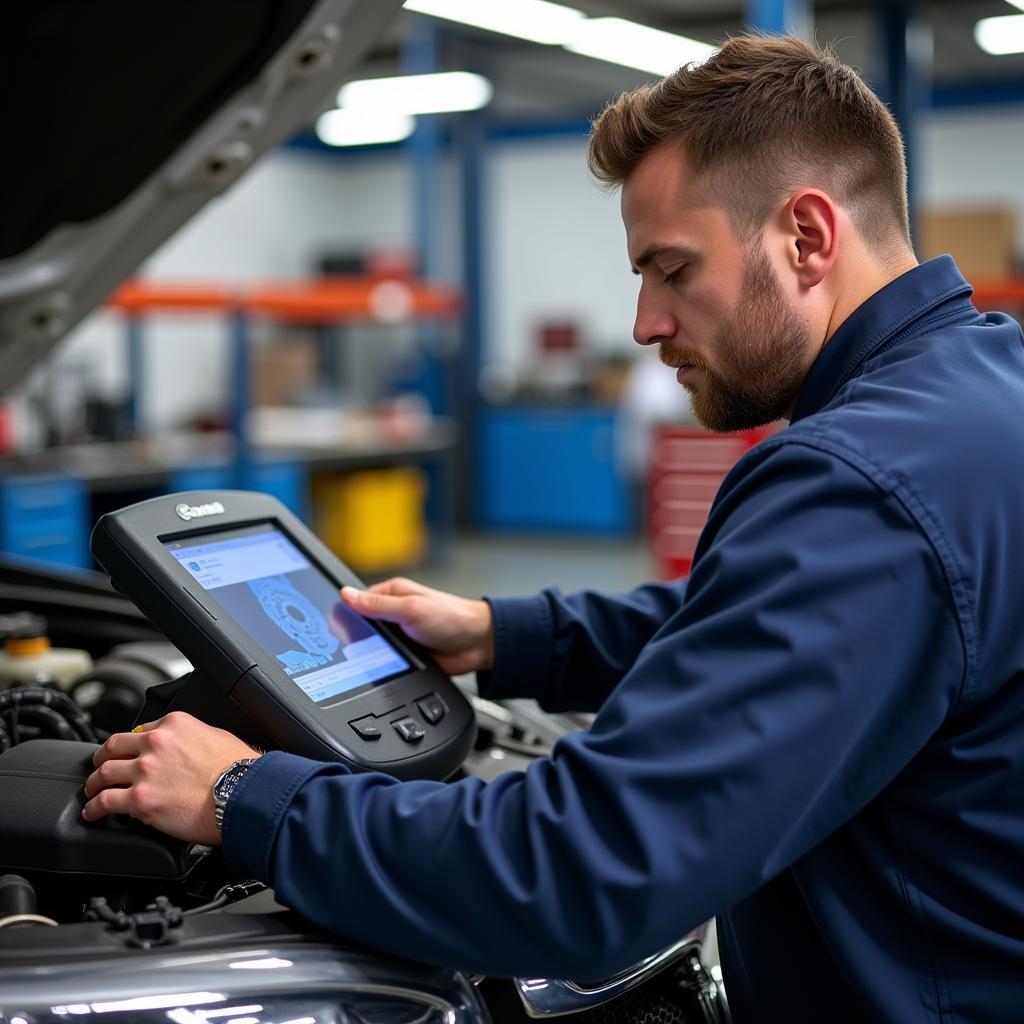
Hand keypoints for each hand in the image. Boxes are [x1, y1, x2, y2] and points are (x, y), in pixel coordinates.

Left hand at [81, 712, 260, 844]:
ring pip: (103, 774)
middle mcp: (155, 743)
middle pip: (113, 747)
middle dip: (102, 758)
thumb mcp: (216, 736)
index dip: (131, 744)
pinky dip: (94, 808)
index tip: (129, 753)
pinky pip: (105, 802)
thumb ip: (193, 738)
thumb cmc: (238, 769)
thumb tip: (187, 749)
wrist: (241, 793)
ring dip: (94, 783)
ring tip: (92, 791)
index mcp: (174, 724)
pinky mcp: (140, 799)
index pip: (140, 731)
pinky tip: (93, 812)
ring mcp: (144, 771)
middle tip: (100, 766)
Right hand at [341, 577, 494, 674]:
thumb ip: (378, 605)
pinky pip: (385, 661)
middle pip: (362, 626)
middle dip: (356, 637)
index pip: (358, 601)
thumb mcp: (411, 608)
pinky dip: (382, 665)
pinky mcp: (405, 654)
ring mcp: (399, 634)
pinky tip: (378, 669)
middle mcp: (394, 612)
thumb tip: (346, 595)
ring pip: (372, 646)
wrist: (478, 645)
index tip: (331, 626)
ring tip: (364, 659)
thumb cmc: (453, 617)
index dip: (345, 613)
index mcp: (393, 593)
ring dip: (370, 653)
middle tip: (346, 648)